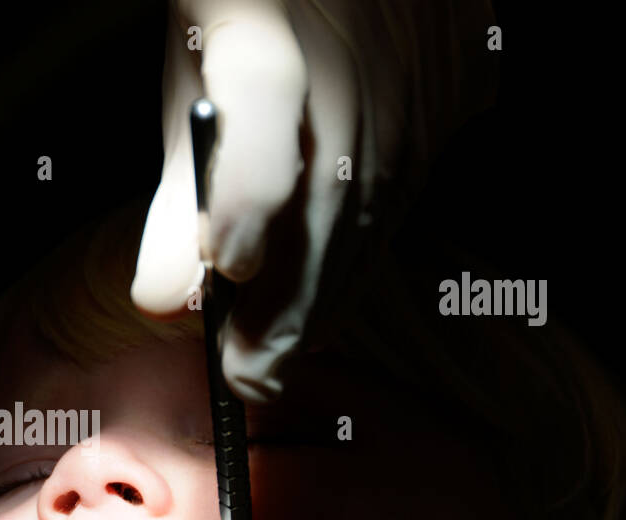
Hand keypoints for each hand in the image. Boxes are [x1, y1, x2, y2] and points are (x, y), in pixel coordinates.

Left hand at [130, 0, 497, 401]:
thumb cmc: (250, 12)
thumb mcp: (195, 83)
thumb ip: (180, 196)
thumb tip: (163, 303)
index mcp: (259, 17)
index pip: (257, 99)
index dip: (246, 188)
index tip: (231, 269)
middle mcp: (349, 46)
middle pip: (323, 197)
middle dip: (284, 304)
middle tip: (249, 378)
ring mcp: (416, 66)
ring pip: (372, 209)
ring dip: (324, 289)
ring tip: (280, 355)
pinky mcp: (462, 79)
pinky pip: (414, 181)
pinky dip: (366, 237)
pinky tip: (332, 278)